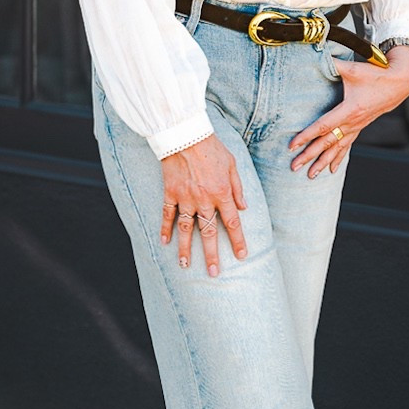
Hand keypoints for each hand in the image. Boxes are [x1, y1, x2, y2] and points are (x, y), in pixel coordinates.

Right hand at [160, 134, 247, 276]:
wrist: (185, 134)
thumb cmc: (212, 148)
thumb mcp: (232, 165)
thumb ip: (238, 187)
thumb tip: (244, 207)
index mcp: (223, 193)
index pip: (233, 223)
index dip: (238, 241)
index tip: (241, 256)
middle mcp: (204, 200)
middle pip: (209, 233)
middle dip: (212, 255)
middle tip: (213, 273)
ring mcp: (185, 198)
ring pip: (186, 229)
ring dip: (185, 249)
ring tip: (184, 265)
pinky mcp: (170, 193)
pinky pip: (167, 214)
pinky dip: (165, 229)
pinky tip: (164, 242)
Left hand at [288, 45, 408, 177]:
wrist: (398, 84)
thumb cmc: (375, 75)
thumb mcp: (353, 68)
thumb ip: (334, 64)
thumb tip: (316, 54)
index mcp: (349, 109)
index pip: (323, 125)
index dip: (307, 135)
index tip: (293, 145)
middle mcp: (353, 122)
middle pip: (327, 142)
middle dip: (310, 155)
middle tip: (294, 166)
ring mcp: (357, 127)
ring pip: (337, 148)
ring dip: (322, 162)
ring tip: (310, 175)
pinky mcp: (360, 127)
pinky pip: (347, 146)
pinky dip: (338, 159)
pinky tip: (330, 170)